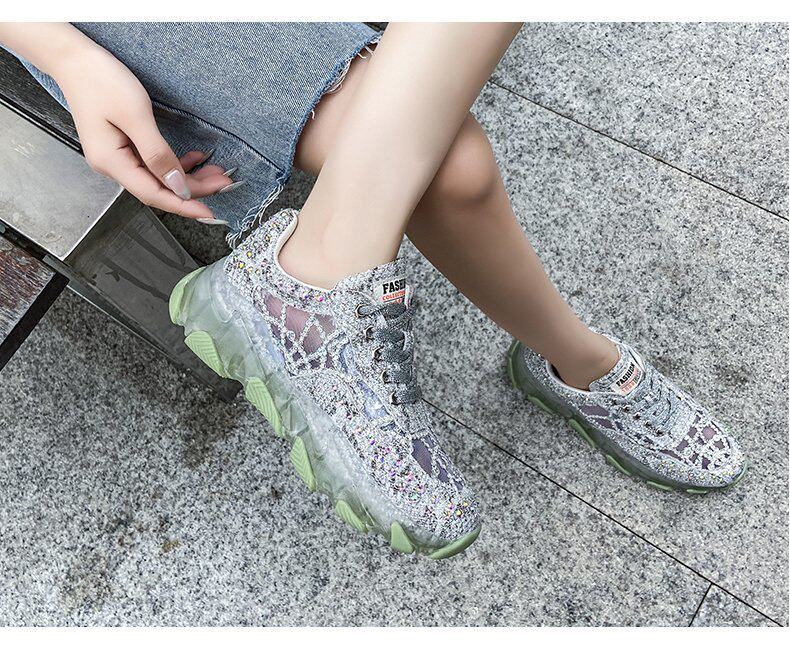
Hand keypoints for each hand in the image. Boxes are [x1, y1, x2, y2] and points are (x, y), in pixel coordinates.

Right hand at [52, 44, 233, 218]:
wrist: (74, 60)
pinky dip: (176, 164)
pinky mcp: (124, 146)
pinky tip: (196, 158)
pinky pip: (154, 164)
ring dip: (188, 177)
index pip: (153, 194)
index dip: (183, 204)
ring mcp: (117, 157)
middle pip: (159, 188)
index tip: (209, 211)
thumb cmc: (101, 81)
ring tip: (217, 172)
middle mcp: (112, 166)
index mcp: (111, 162)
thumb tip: (177, 185)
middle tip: (224, 183)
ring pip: (159, 177)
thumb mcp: (135, 115)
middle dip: (193, 189)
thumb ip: (157, 153)